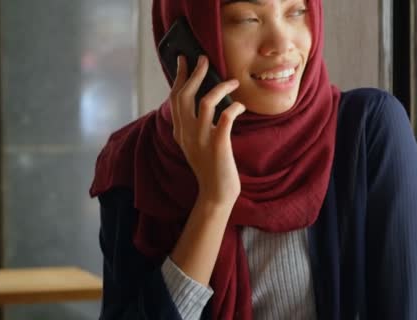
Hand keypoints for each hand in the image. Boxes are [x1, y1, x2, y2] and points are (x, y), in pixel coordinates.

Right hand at [169, 55, 245, 209]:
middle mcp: (187, 133)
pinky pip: (226, 118)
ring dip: (219, 87)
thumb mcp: (196, 144)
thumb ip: (194, 126)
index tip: (183, 60)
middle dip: (195, 73)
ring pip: (205, 103)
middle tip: (204, 59)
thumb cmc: (210, 168)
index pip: (175, 98)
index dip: (179, 77)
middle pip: (185, 95)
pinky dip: (234, 107)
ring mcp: (201, 139)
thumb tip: (203, 102)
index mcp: (180, 132)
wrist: (216, 194)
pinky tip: (241, 106)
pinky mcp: (218, 146)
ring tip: (232, 81)